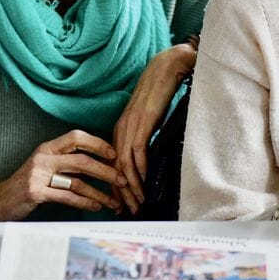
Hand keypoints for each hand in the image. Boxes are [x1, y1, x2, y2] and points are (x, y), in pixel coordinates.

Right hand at [0, 130, 126, 220]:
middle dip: (106, 171)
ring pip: (77, 182)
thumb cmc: (26, 184)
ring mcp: (38, 174)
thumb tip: (98, 165)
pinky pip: (67, 197)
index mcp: (47, 147)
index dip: (97, 143)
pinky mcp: (35, 192)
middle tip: (122, 180)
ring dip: (100, 193)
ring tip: (114, 201)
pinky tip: (95, 206)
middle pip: (82, 160)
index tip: (113, 154)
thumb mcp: (44, 166)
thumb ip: (65, 162)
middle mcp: (43, 157)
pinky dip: (85, 203)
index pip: (76, 137)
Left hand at [111, 43, 197, 212]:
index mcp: (120, 129)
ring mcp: (130, 126)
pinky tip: (144, 184)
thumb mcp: (148, 120)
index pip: (113, 165)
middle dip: (121, 193)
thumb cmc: (160, 94)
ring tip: (137, 204)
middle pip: (114, 169)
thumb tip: (150, 158)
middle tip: (128, 211)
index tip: (122, 203)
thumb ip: (145, 138)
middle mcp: (121, 129)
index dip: (116, 186)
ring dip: (131, 187)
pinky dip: (139, 171)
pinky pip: (137, 152)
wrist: (165, 68)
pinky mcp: (142, 122)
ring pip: (124, 165)